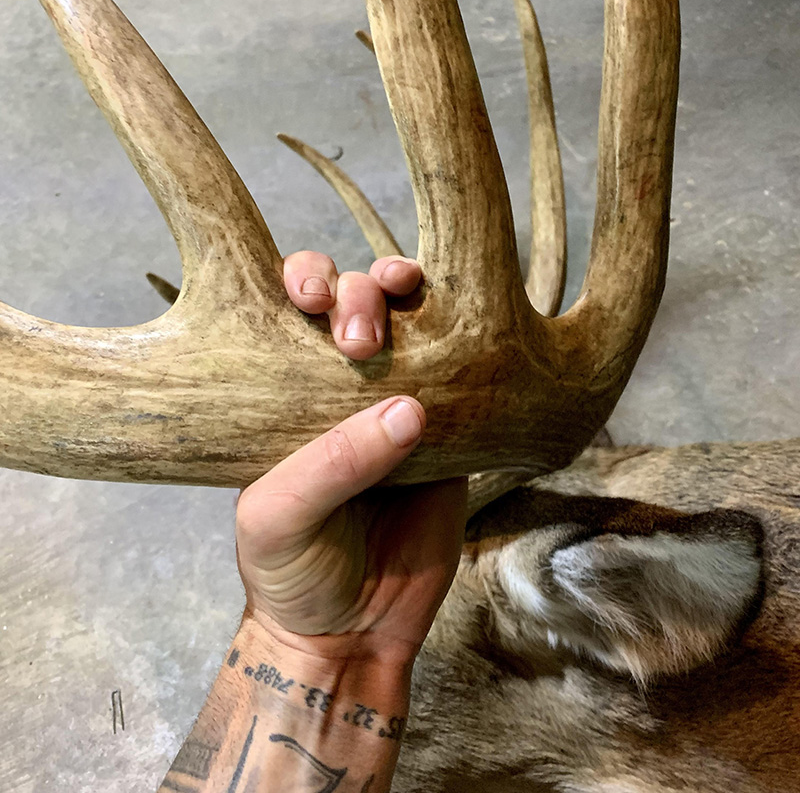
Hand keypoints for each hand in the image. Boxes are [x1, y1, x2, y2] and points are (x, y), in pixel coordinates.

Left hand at [236, 251, 466, 665]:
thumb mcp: (281, 520)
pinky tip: (484, 338)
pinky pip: (469, 387)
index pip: (290, 316)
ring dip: (422, 303)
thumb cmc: (292, 574)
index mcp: (287, 397)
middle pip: (358, 308)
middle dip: (361, 293)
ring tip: (419, 300)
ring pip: (418, 333)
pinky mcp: (451, 441)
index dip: (303, 284)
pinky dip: (478, 358)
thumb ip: (331, 464)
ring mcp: (398, 412)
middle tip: (362, 339)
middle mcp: (342, 390)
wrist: (351, 635)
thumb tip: (409, 410)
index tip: (310, 299)